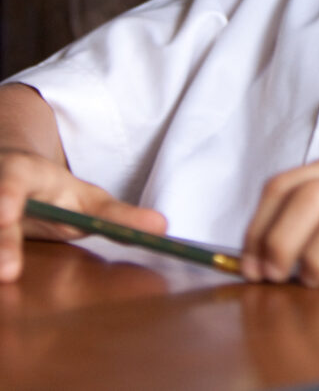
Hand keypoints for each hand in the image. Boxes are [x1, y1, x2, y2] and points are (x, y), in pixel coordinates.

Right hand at [0, 149, 166, 282]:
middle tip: (8, 272)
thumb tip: (163, 228)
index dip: (6, 198)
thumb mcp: (84, 199)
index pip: (11, 182)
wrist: (10, 179)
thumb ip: (117, 216)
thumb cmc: (51, 192)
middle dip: (1, 244)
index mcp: (21, 174)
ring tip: (6, 277)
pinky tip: (4, 282)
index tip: (6, 214)